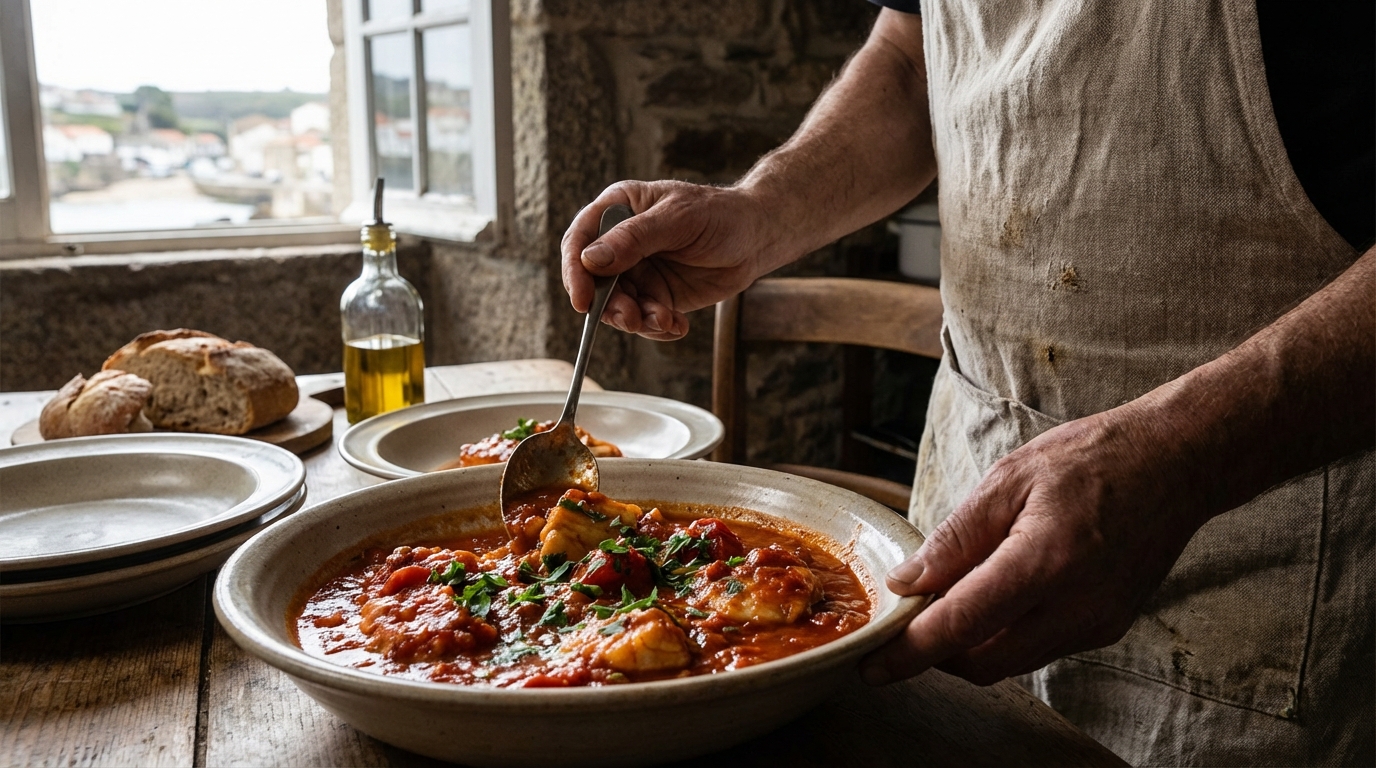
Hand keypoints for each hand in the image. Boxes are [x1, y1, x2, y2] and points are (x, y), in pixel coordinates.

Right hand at [560, 180, 787, 340]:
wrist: (756, 238)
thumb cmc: (719, 214)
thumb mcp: (677, 219)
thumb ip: (634, 239)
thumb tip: (591, 260)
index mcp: (617, 210)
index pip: (580, 242)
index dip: (576, 272)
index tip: (583, 301)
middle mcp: (620, 243)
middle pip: (595, 282)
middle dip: (611, 306)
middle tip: (633, 319)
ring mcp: (637, 271)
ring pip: (618, 306)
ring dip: (637, 320)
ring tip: (666, 320)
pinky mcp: (656, 295)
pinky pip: (644, 319)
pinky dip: (657, 328)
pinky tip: (678, 326)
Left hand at [859, 407, 1211, 685]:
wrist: (1177, 464)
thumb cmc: (1094, 459)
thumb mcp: (1010, 478)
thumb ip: (956, 537)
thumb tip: (907, 582)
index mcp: (1045, 562)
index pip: (962, 626)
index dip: (910, 652)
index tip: (872, 665)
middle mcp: (1076, 607)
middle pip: (982, 662)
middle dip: (934, 653)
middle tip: (903, 623)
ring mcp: (1096, 625)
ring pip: (1008, 661)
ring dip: (968, 645)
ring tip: (944, 600)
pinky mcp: (1106, 628)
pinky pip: (1037, 647)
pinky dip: (1002, 634)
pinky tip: (990, 595)